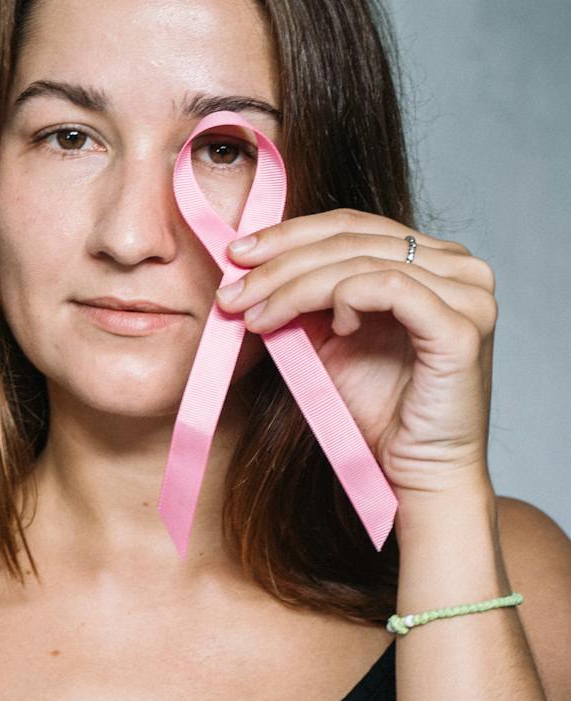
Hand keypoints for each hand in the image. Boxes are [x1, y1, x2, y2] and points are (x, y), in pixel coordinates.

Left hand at [218, 211, 495, 499]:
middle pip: (352, 239)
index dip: (289, 234)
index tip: (236, 255)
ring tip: (255, 318)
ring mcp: (468, 294)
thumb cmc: (380, 413)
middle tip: (231, 292)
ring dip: (294, 287)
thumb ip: (306, 298)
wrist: (417, 474)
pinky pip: (390, 287)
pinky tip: (331, 328)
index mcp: (432, 260)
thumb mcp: (329, 341)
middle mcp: (459, 267)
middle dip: (279, 264)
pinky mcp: (462, 327)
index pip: (352, 226)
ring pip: (360, 262)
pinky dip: (345, 299)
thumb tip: (248, 267)